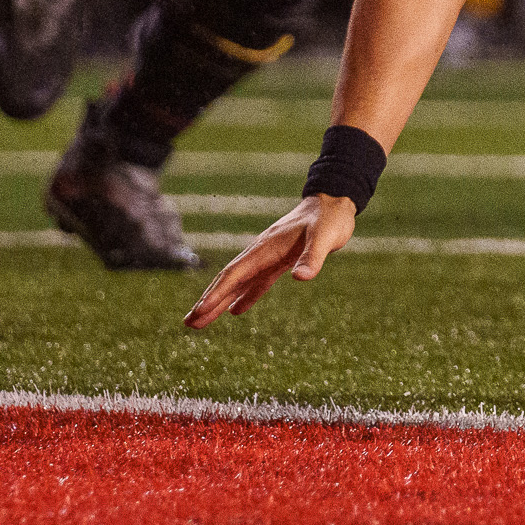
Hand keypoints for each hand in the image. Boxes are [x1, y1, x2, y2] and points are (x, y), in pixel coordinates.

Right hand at [184, 193, 355, 327]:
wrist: (335, 201)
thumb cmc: (330, 218)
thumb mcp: (325, 237)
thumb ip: (312, 257)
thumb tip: (301, 278)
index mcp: (266, 247)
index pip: (235, 273)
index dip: (217, 293)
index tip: (200, 310)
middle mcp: (261, 252)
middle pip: (229, 280)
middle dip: (209, 301)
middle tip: (188, 323)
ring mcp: (269, 256)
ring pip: (239, 283)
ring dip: (220, 301)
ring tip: (200, 321)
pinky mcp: (280, 260)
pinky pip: (257, 281)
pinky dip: (245, 296)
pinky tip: (235, 310)